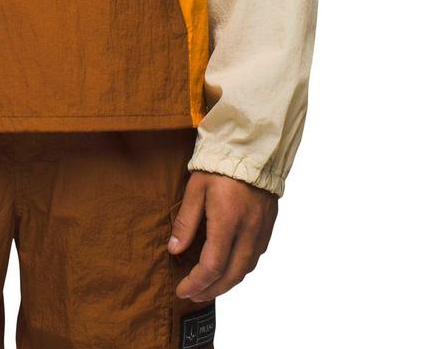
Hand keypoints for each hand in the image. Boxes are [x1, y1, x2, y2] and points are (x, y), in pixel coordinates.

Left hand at [168, 170, 277, 301]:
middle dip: (211, 290)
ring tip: (209, 287)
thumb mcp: (196, 188)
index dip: (196, 283)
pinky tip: (228, 267)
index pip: (212, 266)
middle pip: (231, 275)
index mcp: (228, 221)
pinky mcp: (268, 225)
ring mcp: (261, 229)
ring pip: (246, 269)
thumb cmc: (220, 164)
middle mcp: (248, 230)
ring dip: (227, 283)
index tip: (182, 290)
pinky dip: (240, 268)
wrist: (253, 148)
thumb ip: (186, 221)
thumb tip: (174, 250)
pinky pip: (255, 257)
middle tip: (194, 295)